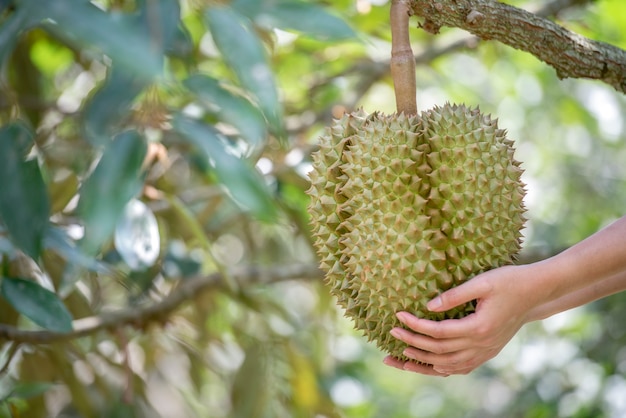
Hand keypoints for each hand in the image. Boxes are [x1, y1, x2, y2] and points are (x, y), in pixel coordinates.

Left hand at [384, 265, 534, 374]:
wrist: (535, 293)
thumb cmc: (509, 281)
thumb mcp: (482, 282)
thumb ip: (455, 295)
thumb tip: (428, 306)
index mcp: (478, 327)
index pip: (438, 332)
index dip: (415, 325)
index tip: (398, 316)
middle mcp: (481, 345)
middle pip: (439, 351)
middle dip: (413, 344)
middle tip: (392, 334)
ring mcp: (486, 351)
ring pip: (449, 365)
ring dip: (423, 362)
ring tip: (401, 358)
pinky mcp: (489, 352)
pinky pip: (462, 367)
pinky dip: (444, 369)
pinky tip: (430, 366)